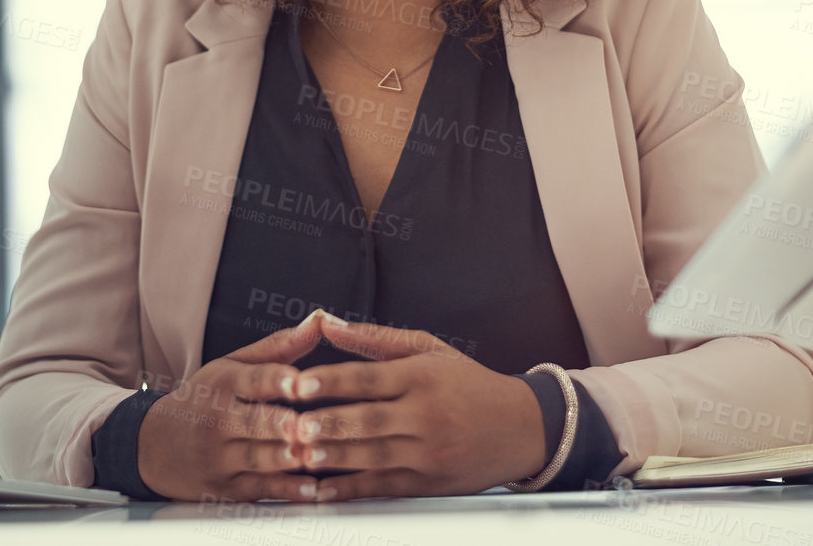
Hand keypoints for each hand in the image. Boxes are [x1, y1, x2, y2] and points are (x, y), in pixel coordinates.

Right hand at [135, 313, 325, 501]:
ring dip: (283, 459)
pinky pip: (258, 489)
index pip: (251, 380)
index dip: (274, 379)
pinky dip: (285, 492)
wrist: (152, 446)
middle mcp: (218, 421)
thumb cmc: (203, 399)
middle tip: (303, 425)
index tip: (296, 380)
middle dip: (278, 424)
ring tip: (308, 457)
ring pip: (256, 458)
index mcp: (223, 384)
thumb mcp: (231, 366)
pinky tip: (309, 491)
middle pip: (253, 422)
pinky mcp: (226, 488)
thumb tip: (320, 321)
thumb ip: (278, 347)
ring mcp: (220, 457)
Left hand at [278, 315, 549, 499]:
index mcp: (422, 376)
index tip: (299, 384)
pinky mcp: (430, 482)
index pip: (369, 377)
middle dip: (327, 424)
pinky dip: (353, 489)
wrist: (521, 427)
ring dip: (334, 458)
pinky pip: (385, 486)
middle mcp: (425, 414)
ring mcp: (428, 451)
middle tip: (291, 426)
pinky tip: (326, 490)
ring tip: (300, 456)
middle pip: (368, 419)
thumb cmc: (469, 383)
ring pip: (373, 455)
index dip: (332, 381)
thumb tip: (329, 323)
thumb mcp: (429, 349)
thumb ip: (375, 338)